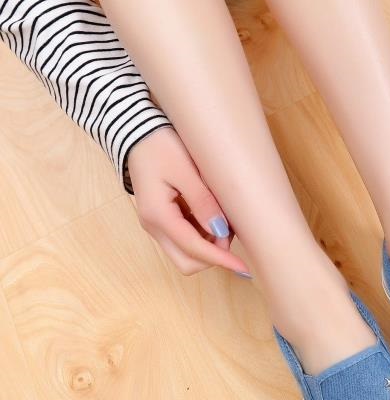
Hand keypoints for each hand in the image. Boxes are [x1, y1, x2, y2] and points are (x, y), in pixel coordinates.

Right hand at [127, 127, 250, 276]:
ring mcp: (156, 226)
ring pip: (186, 254)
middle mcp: (154, 227)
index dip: (221, 259)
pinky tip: (212, 215)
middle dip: (213, 256)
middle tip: (231, 233)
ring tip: (223, 218)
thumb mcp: (186, 170)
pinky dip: (202, 236)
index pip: (194, 249)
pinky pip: (184, 240)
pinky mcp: (162, 221)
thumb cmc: (159, 146)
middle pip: (187, 262)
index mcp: (158, 216)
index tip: (243, 266)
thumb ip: (203, 202)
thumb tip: (220, 231)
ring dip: (208, 246)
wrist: (136, 132)